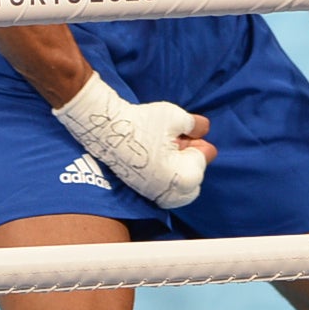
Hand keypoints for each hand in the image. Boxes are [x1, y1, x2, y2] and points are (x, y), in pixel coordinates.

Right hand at [52, 72, 214, 208]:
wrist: (105, 128)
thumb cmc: (143, 122)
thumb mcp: (178, 117)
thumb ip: (195, 126)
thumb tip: (203, 129)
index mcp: (182, 177)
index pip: (202, 164)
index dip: (201, 146)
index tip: (195, 135)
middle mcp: (168, 191)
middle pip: (192, 180)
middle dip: (192, 160)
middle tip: (185, 140)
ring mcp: (151, 192)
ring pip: (176, 185)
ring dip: (179, 165)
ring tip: (171, 144)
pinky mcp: (138, 188)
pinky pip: (161, 187)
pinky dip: (165, 172)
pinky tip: (160, 152)